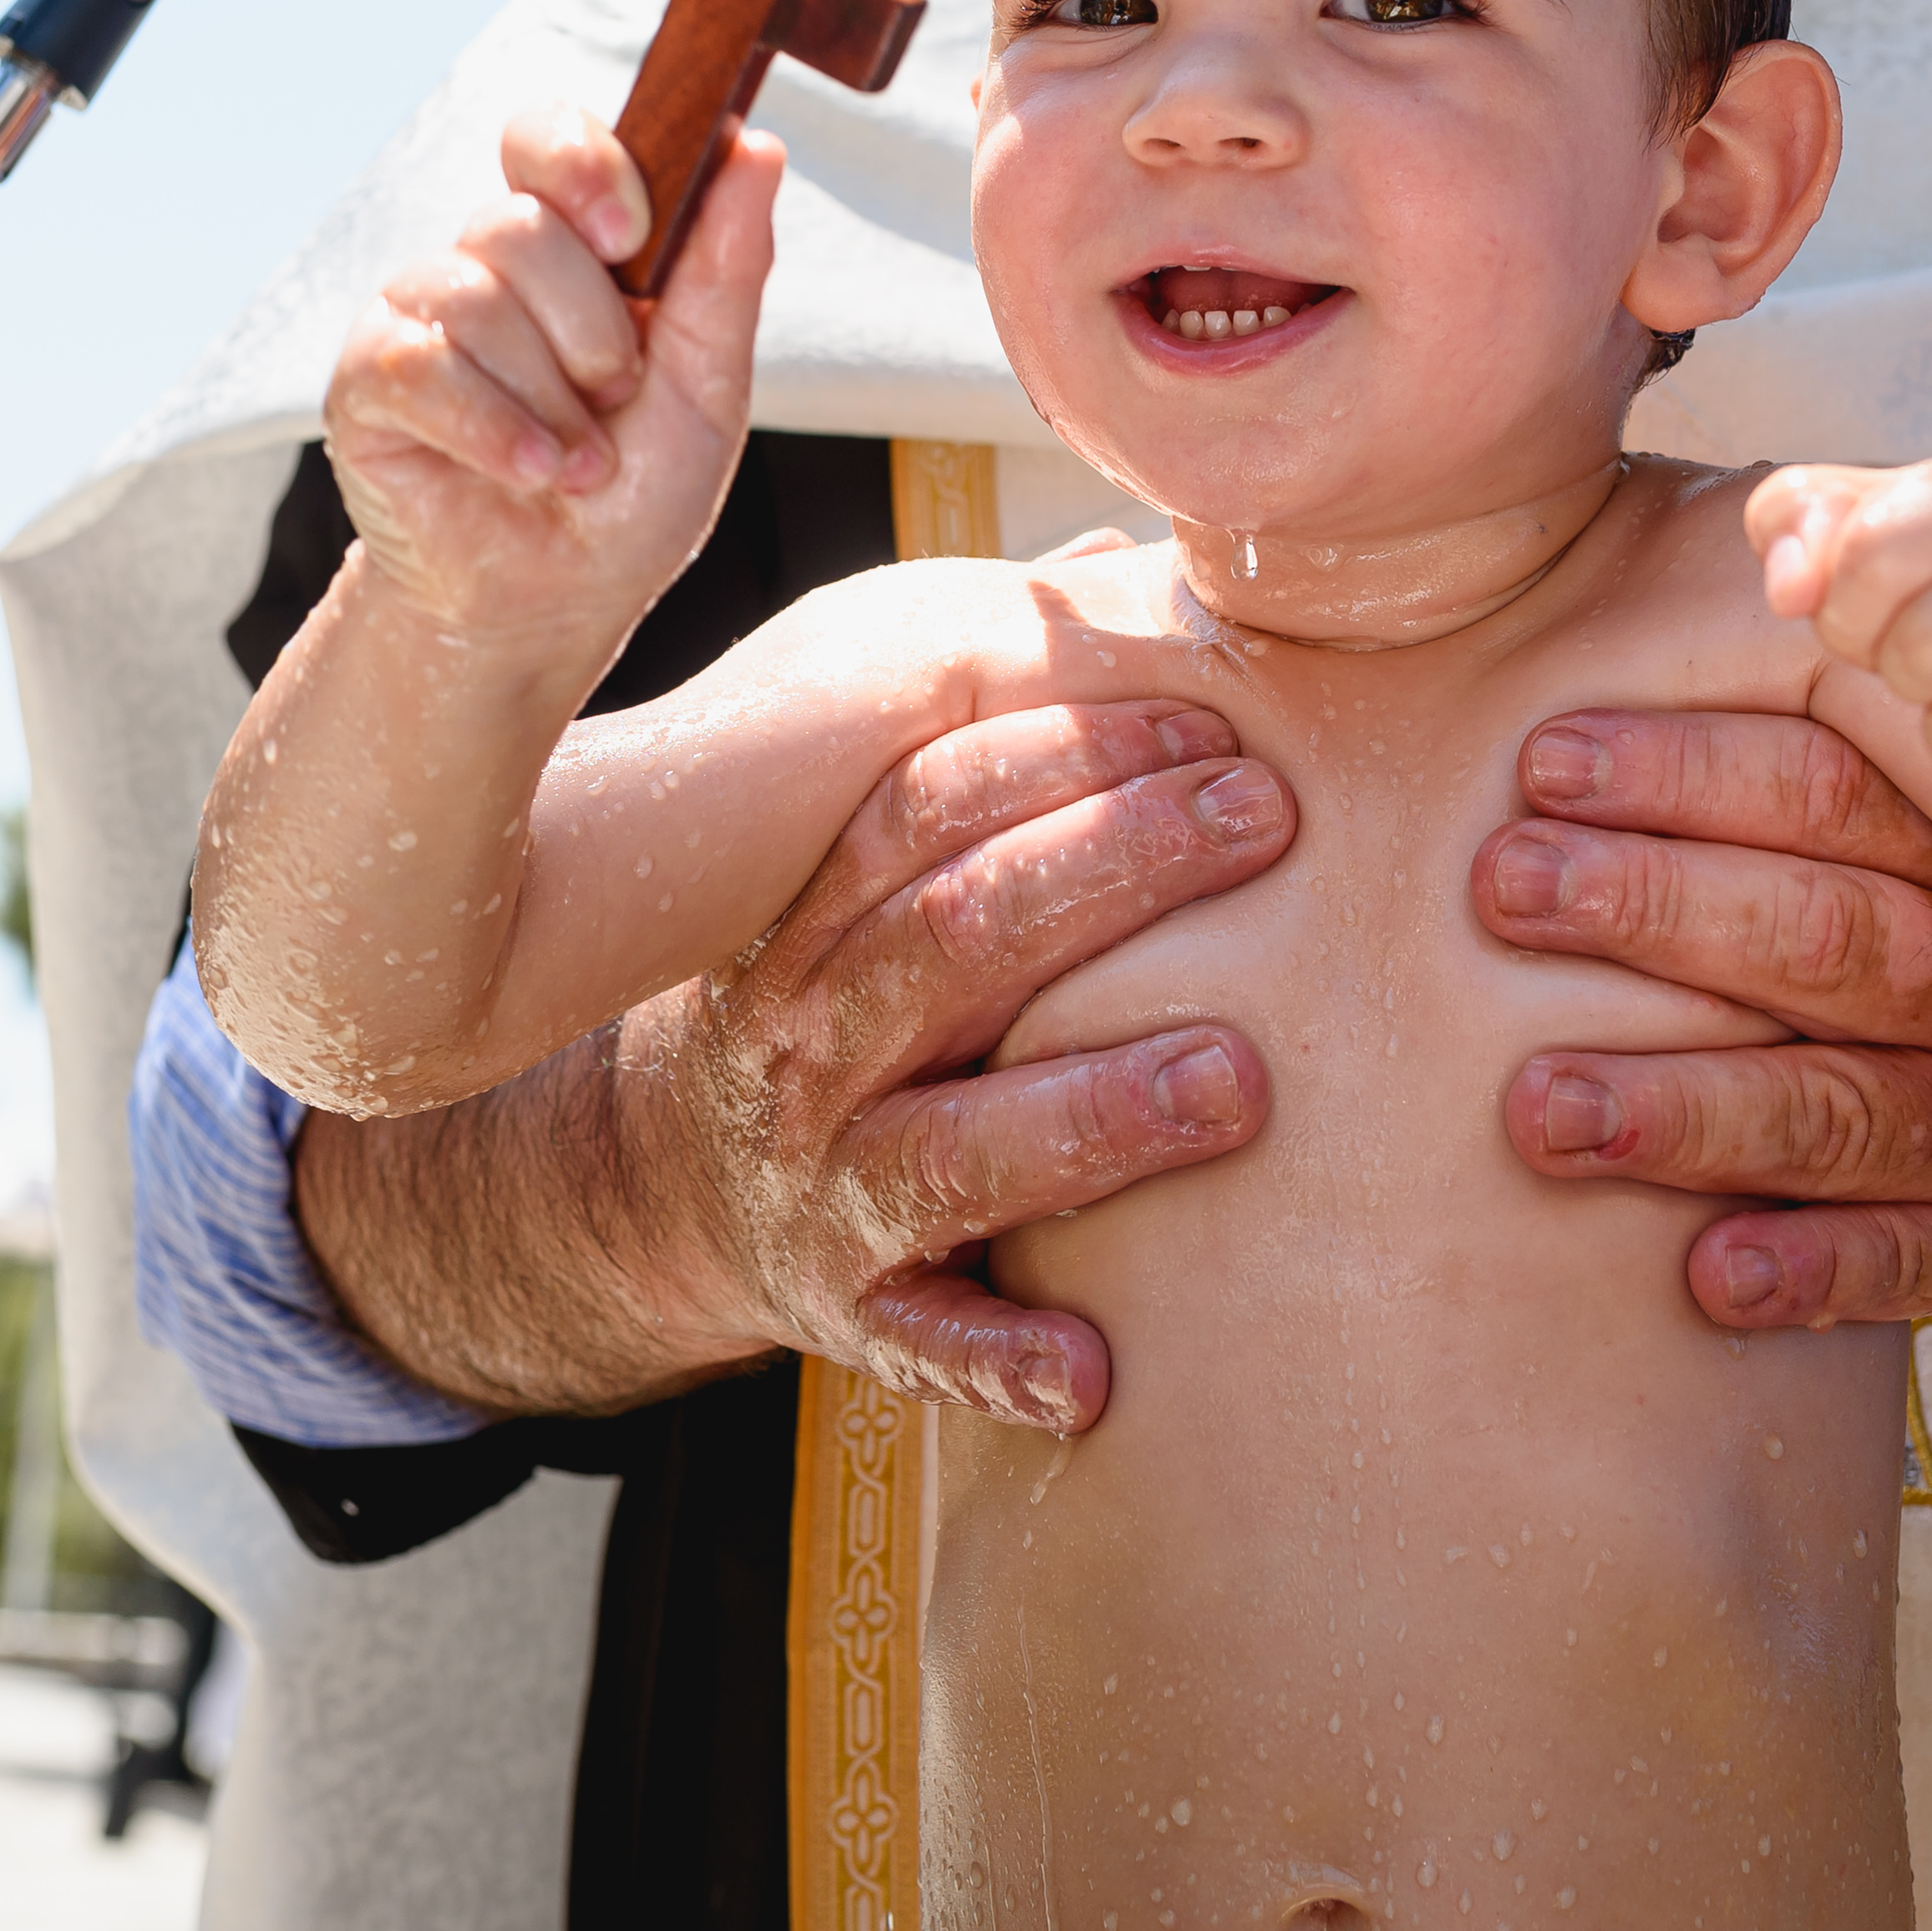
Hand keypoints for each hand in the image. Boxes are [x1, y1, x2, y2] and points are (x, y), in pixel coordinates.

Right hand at [299, 699, 1296, 1430]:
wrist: (667, 1195)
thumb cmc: (831, 1000)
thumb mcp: (861, 868)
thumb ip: (986, 729)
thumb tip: (1109, 560)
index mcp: (810, 918)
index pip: (921, 812)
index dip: (1061, 756)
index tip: (1205, 722)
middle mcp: (799, 1043)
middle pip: (950, 945)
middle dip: (1111, 872)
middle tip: (1264, 823)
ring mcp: (817, 1185)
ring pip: (948, 1146)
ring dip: (1094, 1113)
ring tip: (1238, 1082)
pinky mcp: (846, 1317)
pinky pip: (922, 1347)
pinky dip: (1001, 1360)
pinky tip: (1095, 1370)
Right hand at [323, 104, 779, 649]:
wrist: (555, 605)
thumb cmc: (630, 496)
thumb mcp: (707, 385)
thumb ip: (728, 268)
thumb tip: (757, 146)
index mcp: (568, 246)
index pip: (546, 138)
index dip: (582, 165)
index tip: (630, 234)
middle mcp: (484, 266)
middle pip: (517, 223)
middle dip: (589, 327)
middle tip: (614, 398)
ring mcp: (418, 319)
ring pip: (472, 294)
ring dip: (549, 398)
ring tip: (578, 465)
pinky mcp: (366, 384)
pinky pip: (420, 366)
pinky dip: (493, 428)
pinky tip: (531, 472)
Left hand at [1477, 706, 1931, 1322]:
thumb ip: (1869, 713)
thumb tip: (1750, 533)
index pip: (1840, 797)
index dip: (1694, 772)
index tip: (1549, 756)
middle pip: (1827, 938)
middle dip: (1657, 910)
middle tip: (1505, 885)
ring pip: (1845, 1109)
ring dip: (1687, 1111)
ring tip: (1539, 1108)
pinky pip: (1913, 1268)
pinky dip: (1814, 1274)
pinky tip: (1707, 1278)